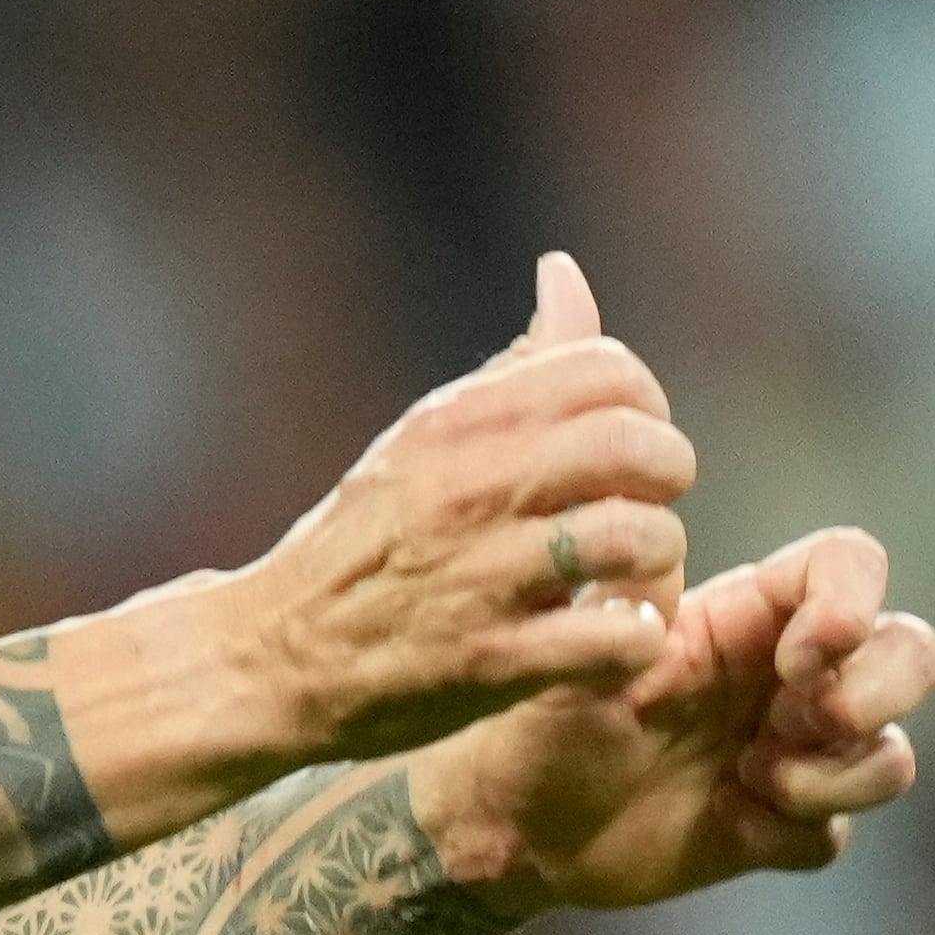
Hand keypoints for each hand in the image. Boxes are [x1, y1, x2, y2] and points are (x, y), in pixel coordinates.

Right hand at [231, 253, 702, 761]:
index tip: (624, 451)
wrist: (267, 659)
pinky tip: (607, 642)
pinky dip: (634, 641)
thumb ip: (512, 370)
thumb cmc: (360, 547)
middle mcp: (468, 487)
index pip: (607, 370)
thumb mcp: (422, 442)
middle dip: (666, 478)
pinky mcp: (493, 662)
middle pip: (636, 445)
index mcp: (455, 423)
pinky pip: (617, 637)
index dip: (645, 405)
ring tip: (625, 581)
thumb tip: (565, 272)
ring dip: (654, 565)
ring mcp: (481, 577)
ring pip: (640, 537)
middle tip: (642, 510)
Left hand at [439, 521, 934, 912]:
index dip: (853, 603)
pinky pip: (836, 833)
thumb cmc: (545, 717)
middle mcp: (788, 675)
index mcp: (750, 613)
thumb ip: (626, 602)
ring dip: (835, 776)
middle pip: (912, 652)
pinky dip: (792, 833)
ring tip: (747, 779)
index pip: (850, 566)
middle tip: (798, 721)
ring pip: (891, 755)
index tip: (795, 659)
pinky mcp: (784, 824)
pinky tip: (727, 826)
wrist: (521, 820)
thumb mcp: (578, 653)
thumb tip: (647, 531)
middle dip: (880, 691)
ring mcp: (795, 752)